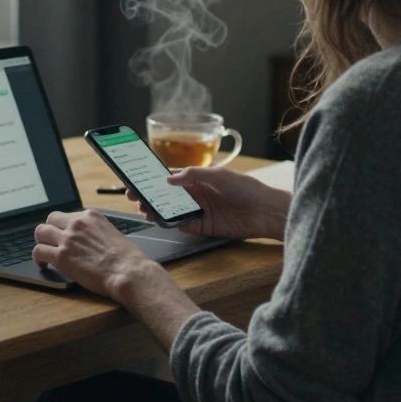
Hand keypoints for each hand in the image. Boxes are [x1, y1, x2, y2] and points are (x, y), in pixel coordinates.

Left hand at [32, 209, 160, 298]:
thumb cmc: (126, 258)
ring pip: (40, 232)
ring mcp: (67, 239)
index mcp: (90, 216)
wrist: (127, 271)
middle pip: (51, 219)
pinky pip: (39, 251)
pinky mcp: (61, 256)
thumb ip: (96, 231)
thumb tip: (88, 239)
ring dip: (40, 241)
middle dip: (49, 230)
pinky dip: (37, 258)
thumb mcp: (112, 233)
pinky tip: (42, 264)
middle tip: (51, 242)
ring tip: (43, 252)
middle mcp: (76, 223)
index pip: (68, 215)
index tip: (63, 235)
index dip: (64, 226)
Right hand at [128, 166, 289, 239]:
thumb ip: (193, 174)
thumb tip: (169, 178)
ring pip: (172, 211)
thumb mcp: (219, 175)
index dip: (153, 179)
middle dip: (150, 196)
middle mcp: (196, 194)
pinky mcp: (204, 226)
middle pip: (167, 195)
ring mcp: (199, 211)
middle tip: (135, 198)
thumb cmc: (246, 188)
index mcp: (198, 178)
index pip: (171, 178)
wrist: (265, 212)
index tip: (138, 180)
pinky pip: (183, 225)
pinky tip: (162, 221)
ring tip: (145, 210)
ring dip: (158, 210)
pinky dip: (172, 223)